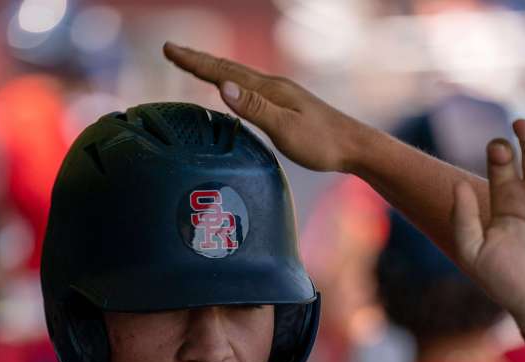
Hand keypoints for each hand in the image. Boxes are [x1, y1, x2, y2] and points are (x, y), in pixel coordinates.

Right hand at [162, 42, 366, 172]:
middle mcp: (272, 87)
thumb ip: (254, 108)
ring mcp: (280, 96)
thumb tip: (222, 87)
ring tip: (194, 65)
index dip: (194, 62)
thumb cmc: (322, 143)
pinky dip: (231, 85)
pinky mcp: (286, 107)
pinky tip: (232, 92)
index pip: (223, 72)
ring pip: (238, 77)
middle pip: (228, 69)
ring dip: (213, 69)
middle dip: (198, 60)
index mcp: (268, 89)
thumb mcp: (286, 128)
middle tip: (172, 51)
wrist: (355, 147)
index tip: (169, 50)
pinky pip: (249, 90)